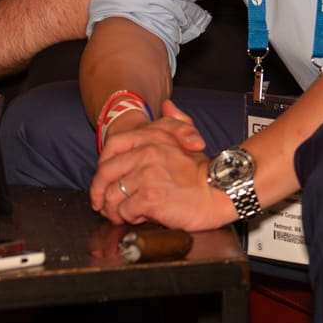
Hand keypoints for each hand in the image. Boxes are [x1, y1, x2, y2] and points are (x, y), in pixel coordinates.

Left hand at [91, 102, 231, 230]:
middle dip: (101, 192)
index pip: (112, 147)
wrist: (221, 191)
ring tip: (122, 215)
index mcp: (151, 139)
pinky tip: (139, 217)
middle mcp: (146, 154)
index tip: (103, 180)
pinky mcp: (150, 197)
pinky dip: (129, 218)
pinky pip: (126, 211)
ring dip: (115, 209)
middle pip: (106, 173)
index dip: (102, 167)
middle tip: (104, 204)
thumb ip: (176, 120)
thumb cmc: (204, 172)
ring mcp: (147, 176)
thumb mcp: (189, 137)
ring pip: (113, 195)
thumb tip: (167, 105)